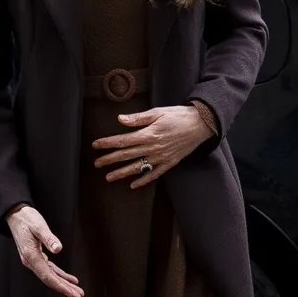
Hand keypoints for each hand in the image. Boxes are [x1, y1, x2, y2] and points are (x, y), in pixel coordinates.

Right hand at [5, 205, 83, 296]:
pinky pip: (50, 269)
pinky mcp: (37, 256)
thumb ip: (49, 238)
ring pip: (51, 276)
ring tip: (76, 290)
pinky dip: (60, 275)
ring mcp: (34, 260)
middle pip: (50, 280)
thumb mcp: (39, 227)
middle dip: (65, 289)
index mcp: (31, 257)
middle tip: (78, 296)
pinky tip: (68, 279)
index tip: (72, 293)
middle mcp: (32, 261)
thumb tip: (58, 248)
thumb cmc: (27, 220)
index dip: (61, 286)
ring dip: (64, 283)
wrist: (16, 215)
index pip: (48, 277)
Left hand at [92, 105, 212, 187]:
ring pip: (138, 167)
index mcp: (148, 134)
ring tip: (109, 177)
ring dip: (122, 172)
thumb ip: (138, 118)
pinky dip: (143, 180)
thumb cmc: (179, 116)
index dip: (108, 143)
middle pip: (127, 155)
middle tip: (96, 163)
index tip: (96, 145)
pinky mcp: (170, 163)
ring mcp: (161, 157)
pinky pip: (154, 174)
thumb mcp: (158, 112)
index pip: (123, 140)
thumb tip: (120, 119)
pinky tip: (133, 184)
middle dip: (110, 159)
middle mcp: (153, 148)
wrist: (201, 124)